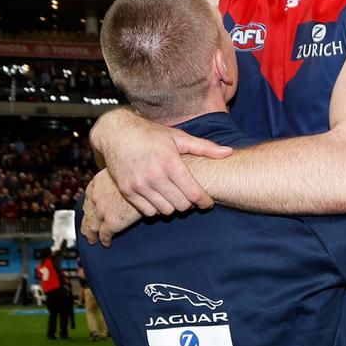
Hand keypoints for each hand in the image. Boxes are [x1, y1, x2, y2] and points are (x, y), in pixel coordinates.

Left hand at [81, 170, 141, 246]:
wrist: (143, 180)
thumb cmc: (138, 172)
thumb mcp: (122, 172)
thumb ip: (117, 180)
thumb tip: (123, 185)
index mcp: (97, 184)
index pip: (88, 198)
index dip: (88, 207)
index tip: (88, 211)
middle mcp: (95, 197)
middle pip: (87, 213)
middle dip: (86, 222)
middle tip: (86, 230)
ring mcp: (102, 210)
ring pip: (92, 226)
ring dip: (91, 234)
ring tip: (92, 240)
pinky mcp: (112, 221)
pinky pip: (105, 234)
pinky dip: (104, 240)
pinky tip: (106, 243)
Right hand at [91, 108, 232, 215]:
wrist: (116, 133)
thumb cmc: (151, 134)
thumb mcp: (178, 137)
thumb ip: (204, 147)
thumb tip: (228, 152)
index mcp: (170, 162)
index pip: (194, 193)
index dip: (205, 202)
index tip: (208, 203)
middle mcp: (154, 175)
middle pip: (181, 206)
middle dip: (189, 204)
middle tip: (191, 198)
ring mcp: (139, 185)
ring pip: (165, 211)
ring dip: (173, 207)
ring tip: (175, 198)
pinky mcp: (127, 191)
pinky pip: (148, 212)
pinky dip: (156, 209)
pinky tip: (160, 199)